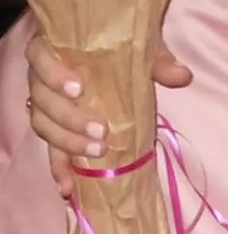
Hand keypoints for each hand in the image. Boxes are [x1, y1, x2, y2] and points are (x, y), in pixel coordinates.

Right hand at [25, 29, 192, 199]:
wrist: (107, 53)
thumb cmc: (118, 44)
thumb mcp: (140, 46)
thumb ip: (157, 59)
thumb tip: (182, 76)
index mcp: (55, 48)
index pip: (39, 56)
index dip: (53, 74)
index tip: (79, 88)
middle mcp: (40, 77)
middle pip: (42, 100)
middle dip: (69, 119)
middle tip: (101, 131)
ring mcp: (44, 105)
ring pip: (43, 126)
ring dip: (66, 143)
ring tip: (96, 153)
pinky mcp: (53, 130)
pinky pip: (50, 150)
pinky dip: (58, 169)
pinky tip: (67, 188)